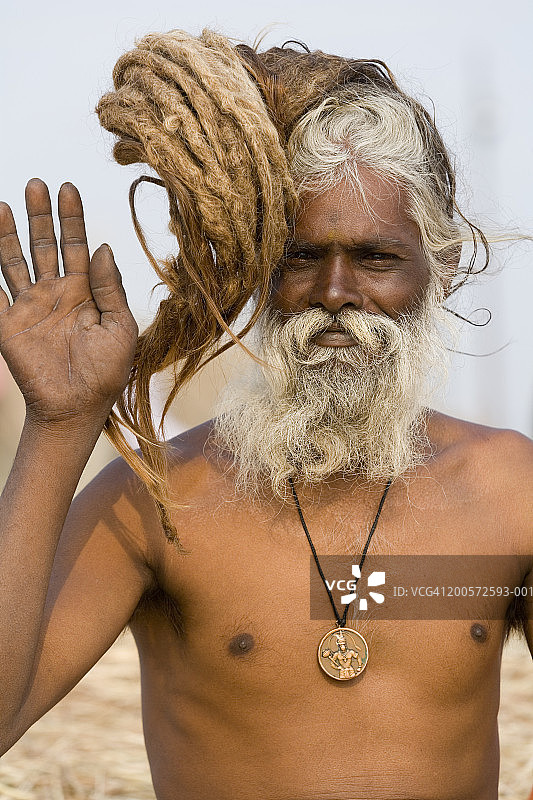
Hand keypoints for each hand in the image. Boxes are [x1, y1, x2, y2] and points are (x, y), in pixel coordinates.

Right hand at [0, 179, 137, 428]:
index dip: (72, 218)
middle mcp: (55, 294)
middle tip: (37, 184)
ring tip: (3, 204)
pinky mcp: (8, 325)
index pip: (76, 247)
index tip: (68, 189)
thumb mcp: (120, 328)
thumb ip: (111, 288)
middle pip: (44, 245)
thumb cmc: (106, 373)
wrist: (77, 409)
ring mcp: (29, 308)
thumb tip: (103, 246)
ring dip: (7, 234)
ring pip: (15, 261)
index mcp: (84, 293)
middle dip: (41, 216)